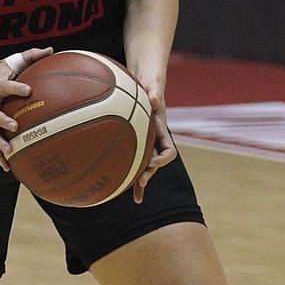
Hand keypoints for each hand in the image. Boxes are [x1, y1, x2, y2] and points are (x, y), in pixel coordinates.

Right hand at [0, 46, 53, 168]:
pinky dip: (0, 157)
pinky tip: (9, 168)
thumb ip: (31, 56)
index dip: (17, 88)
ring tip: (11, 152)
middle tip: (15, 126)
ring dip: (0, 144)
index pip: (7, 86)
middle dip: (3, 120)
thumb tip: (52, 50)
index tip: (29, 90)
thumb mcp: (12, 61)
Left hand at [127, 76, 179, 202]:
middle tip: (141, 181)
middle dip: (149, 173)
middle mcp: (154, 140)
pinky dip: (126, 172)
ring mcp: (145, 143)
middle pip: (156, 163)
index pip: (168, 150)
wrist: (146, 86)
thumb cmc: (149, 86)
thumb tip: (154, 98)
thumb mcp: (152, 86)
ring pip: (145, 166)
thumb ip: (154, 92)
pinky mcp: (134, 143)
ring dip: (141, 181)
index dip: (163, 158)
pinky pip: (131, 160)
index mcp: (160, 131)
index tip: (154, 162)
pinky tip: (115, 184)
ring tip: (137, 198)